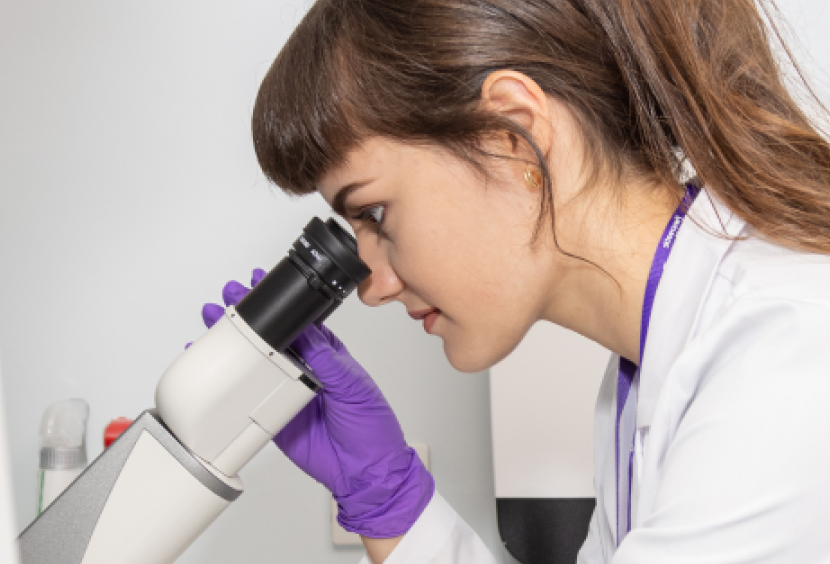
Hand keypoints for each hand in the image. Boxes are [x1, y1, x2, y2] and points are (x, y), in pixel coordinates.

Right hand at [201, 269, 433, 537]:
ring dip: (233, 340)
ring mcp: (285, 391)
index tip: (260, 284)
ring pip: (254, 361)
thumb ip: (326, 361)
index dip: (279, 303)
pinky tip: (213, 365)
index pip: (298, 321)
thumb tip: (306, 333)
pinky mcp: (272, 415)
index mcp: (326, 354)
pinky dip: (227, 382)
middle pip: (270, 336)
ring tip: (213, 317)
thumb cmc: (370, 425)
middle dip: (248, 314)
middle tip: (230, 294)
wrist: (364, 470)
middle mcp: (303, 368)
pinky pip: (246, 396)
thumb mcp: (353, 385)